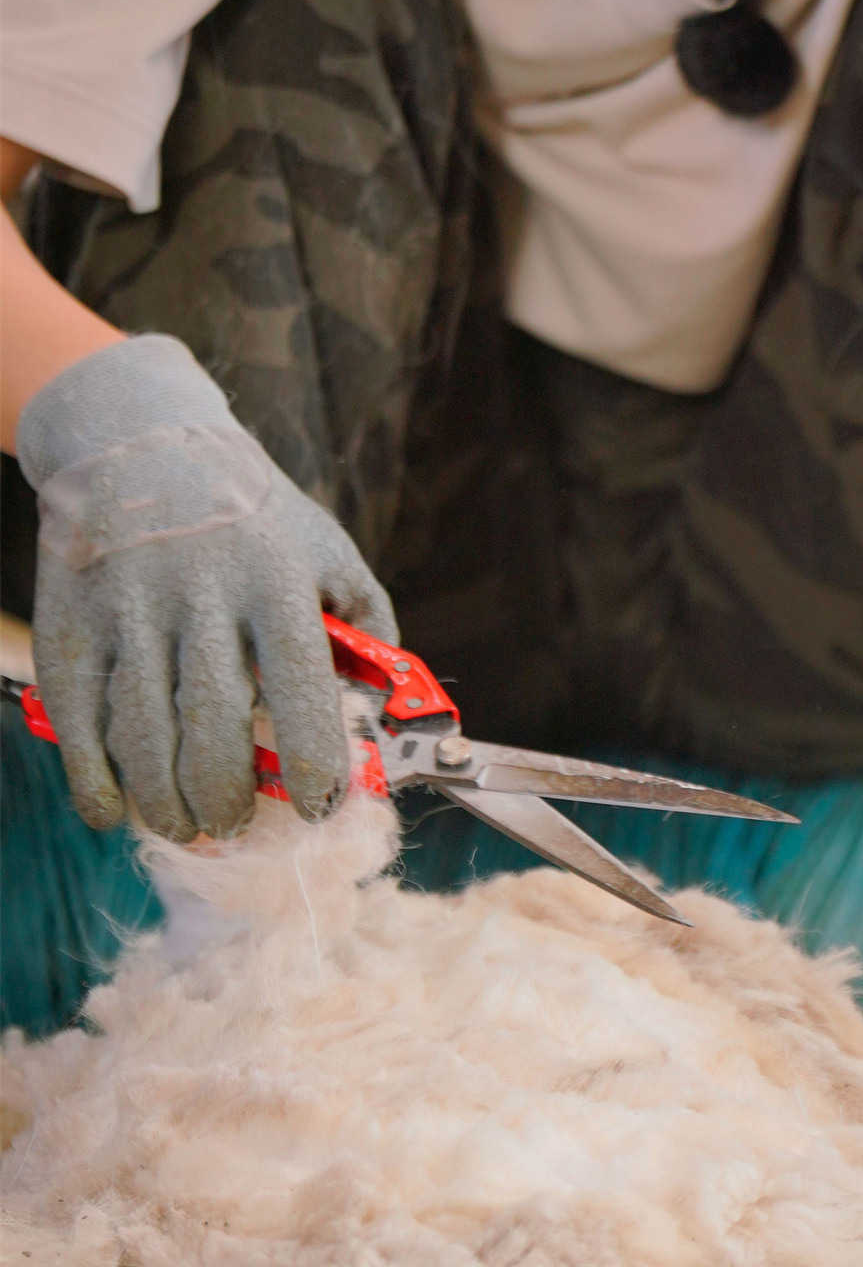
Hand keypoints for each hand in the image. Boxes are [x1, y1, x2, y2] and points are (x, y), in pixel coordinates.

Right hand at [17, 334, 396, 838]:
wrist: (137, 442)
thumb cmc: (249, 512)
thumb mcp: (324, 547)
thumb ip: (365, 625)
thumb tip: (386, 711)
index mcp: (275, 580)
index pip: (300, 685)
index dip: (312, 760)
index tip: (320, 804)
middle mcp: (201, 596)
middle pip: (214, 728)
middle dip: (228, 799)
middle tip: (234, 822)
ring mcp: (129, 613)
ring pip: (143, 740)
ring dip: (166, 804)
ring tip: (188, 823)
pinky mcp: (71, 626)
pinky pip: (79, 726)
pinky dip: (96, 785)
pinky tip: (117, 808)